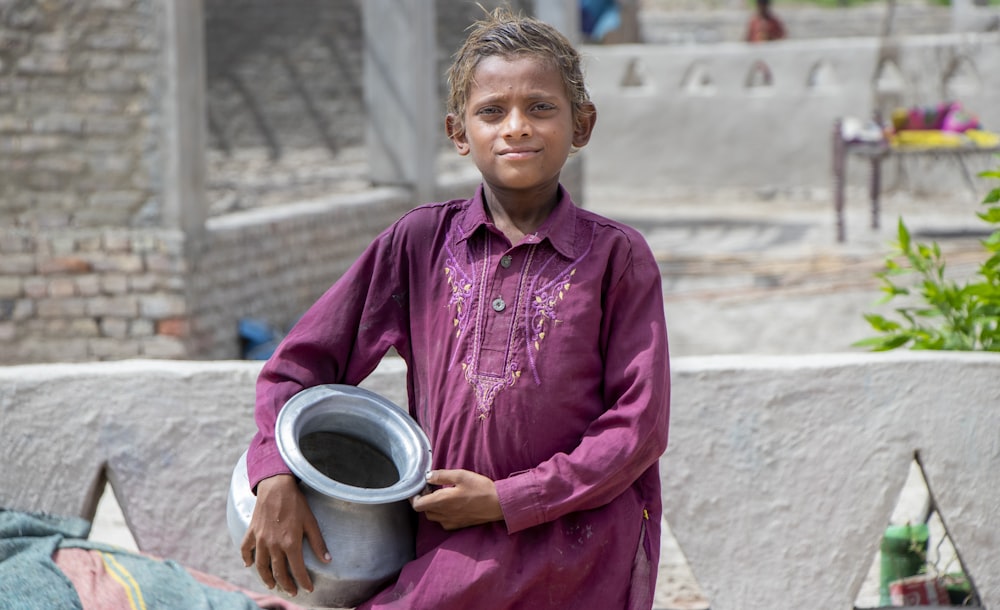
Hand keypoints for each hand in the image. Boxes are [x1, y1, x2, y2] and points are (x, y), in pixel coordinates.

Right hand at [240, 474, 330, 596]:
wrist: (276, 486)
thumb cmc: (296, 503)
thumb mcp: (311, 522)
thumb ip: (318, 543)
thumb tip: (328, 560)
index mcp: (290, 543)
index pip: (298, 570)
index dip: (304, 581)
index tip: (308, 589)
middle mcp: (273, 545)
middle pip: (278, 572)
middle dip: (286, 585)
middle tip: (291, 592)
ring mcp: (260, 540)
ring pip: (261, 566)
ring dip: (266, 578)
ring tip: (272, 585)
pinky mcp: (251, 532)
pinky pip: (245, 550)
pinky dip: (246, 559)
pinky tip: (249, 565)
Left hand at [410, 469, 503, 529]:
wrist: (499, 504)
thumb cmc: (480, 488)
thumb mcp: (461, 476)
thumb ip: (442, 476)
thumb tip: (427, 477)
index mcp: (442, 502)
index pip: (417, 505)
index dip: (414, 496)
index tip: (420, 487)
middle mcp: (444, 515)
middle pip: (424, 511)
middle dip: (424, 500)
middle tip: (431, 488)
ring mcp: (451, 522)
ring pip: (433, 517)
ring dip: (432, 507)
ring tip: (441, 496)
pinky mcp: (459, 525)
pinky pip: (443, 522)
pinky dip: (441, 514)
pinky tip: (450, 505)